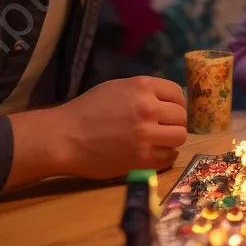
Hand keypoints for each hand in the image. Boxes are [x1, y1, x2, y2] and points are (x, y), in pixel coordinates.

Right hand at [55, 76, 188, 177]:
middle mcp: (149, 109)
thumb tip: (168, 99)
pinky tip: (155, 153)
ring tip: (160, 140)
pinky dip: (165, 156)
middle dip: (174, 121)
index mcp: (143, 87)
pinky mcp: (141, 159)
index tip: (169, 110)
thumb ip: (144, 91)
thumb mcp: (117, 88)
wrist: (63, 137)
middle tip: (163, 127)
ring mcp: (146, 135)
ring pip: (179, 136)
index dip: (175, 102)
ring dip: (171, 139)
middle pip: (181, 116)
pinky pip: (169, 157)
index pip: (177, 93)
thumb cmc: (87, 110)